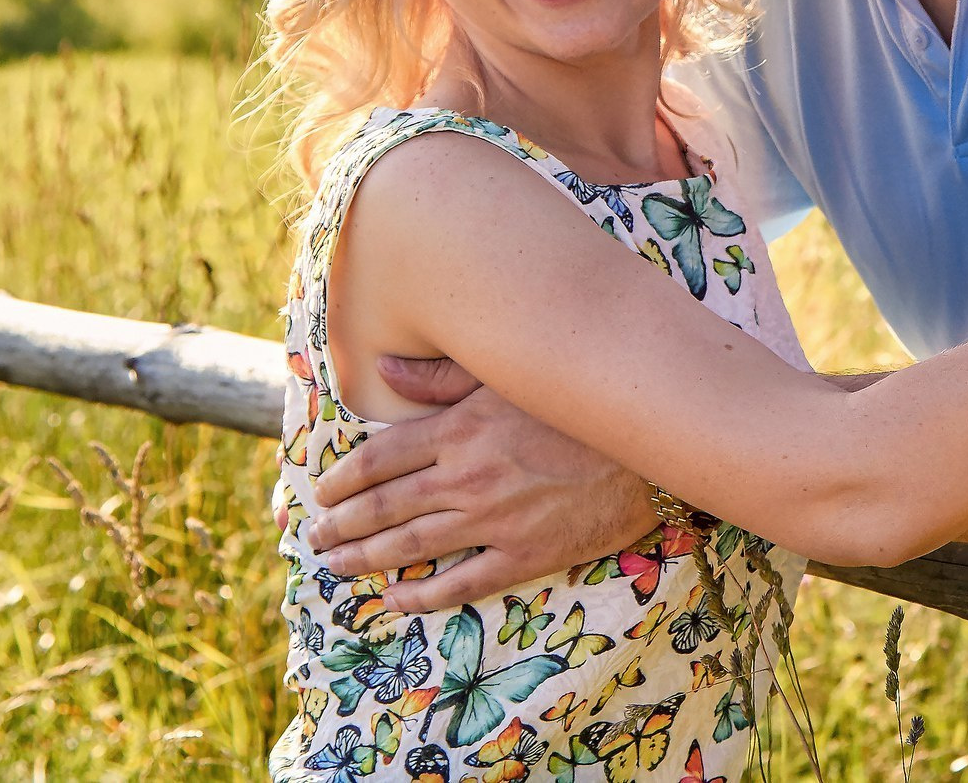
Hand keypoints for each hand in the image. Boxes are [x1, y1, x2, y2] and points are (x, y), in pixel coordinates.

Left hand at [305, 374, 655, 612]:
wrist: (651, 447)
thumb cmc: (577, 405)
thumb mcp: (506, 377)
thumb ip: (441, 376)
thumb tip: (382, 369)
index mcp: (458, 431)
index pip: (379, 459)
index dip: (342, 480)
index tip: (323, 492)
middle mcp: (466, 478)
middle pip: (383, 507)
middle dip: (341, 524)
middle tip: (316, 536)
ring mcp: (493, 522)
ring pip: (410, 546)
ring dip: (365, 559)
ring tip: (337, 565)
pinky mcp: (524, 555)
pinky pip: (460, 583)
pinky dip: (420, 595)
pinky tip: (394, 600)